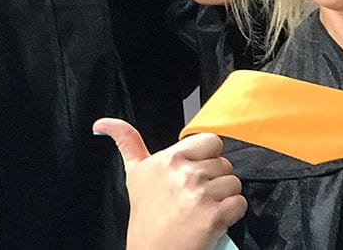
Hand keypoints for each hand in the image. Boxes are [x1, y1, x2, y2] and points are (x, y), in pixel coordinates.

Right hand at [93, 118, 245, 249]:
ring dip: (224, 198)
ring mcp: (200, 194)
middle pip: (224, 164)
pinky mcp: (214, 215)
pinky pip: (239, 203)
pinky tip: (213, 219)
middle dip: (215, 180)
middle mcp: (184, 173)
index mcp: (168, 159)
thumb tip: (103, 123)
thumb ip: (125, 141)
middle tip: (195, 196)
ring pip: (234, 183)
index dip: (208, 157)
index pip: (211, 141)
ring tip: (203, 208)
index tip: (195, 172)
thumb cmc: (146, 217)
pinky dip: (232, 213)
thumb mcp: (134, 173)